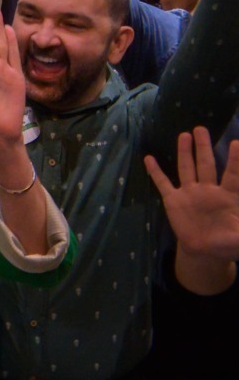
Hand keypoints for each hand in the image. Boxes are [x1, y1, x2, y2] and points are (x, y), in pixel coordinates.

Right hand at [145, 127, 238, 261]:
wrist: (204, 250)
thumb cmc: (227, 242)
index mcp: (227, 196)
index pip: (232, 175)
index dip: (235, 160)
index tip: (236, 143)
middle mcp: (208, 190)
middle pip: (206, 164)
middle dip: (204, 147)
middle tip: (201, 129)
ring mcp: (190, 193)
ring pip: (187, 168)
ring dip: (184, 152)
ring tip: (184, 135)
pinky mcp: (173, 200)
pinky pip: (163, 183)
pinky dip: (155, 172)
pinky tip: (149, 158)